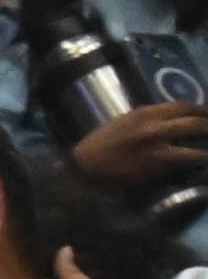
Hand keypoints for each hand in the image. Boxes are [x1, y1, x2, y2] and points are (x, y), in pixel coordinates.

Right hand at [73, 103, 207, 191]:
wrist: (84, 166)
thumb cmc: (103, 142)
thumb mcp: (127, 121)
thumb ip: (151, 118)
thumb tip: (177, 119)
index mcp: (146, 113)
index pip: (184, 106)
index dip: (202, 109)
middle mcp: (153, 130)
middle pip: (194, 124)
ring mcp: (154, 152)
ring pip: (192, 152)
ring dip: (204, 153)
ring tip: (207, 154)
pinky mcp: (152, 172)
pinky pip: (178, 168)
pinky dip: (189, 167)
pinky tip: (195, 167)